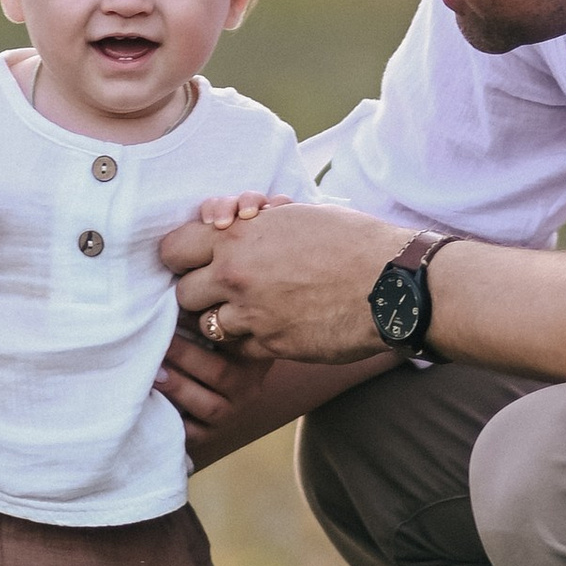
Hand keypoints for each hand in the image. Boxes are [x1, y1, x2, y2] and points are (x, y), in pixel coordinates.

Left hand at [157, 199, 407, 364]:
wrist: (393, 283)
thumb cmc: (352, 240)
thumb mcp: (297, 216)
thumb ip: (258, 224)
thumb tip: (237, 221)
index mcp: (238, 236)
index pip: (173, 249)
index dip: (182, 254)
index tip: (193, 258)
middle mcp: (235, 276)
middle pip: (183, 293)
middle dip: (198, 291)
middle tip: (218, 288)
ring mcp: (252, 316)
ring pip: (208, 326)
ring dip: (221, 320)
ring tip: (244, 310)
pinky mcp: (272, 346)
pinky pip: (240, 349)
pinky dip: (248, 341)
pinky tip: (269, 328)